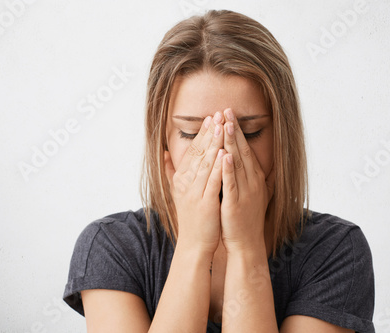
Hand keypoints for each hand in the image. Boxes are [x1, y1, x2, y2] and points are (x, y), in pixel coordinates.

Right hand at [164, 112, 224, 254]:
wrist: (195, 244)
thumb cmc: (192, 218)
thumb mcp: (179, 192)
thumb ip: (172, 171)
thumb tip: (165, 153)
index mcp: (182, 179)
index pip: (193, 152)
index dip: (202, 134)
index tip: (211, 118)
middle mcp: (186, 183)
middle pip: (199, 153)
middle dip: (209, 133)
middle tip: (218, 114)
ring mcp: (195, 193)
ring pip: (206, 163)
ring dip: (214, 144)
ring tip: (222, 126)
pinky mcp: (205, 203)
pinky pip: (212, 181)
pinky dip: (217, 166)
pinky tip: (224, 153)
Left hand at [220, 108, 274, 253]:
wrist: (246, 243)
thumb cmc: (244, 218)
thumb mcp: (248, 193)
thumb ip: (245, 175)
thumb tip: (237, 159)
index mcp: (253, 178)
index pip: (245, 149)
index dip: (237, 131)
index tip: (229, 114)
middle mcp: (252, 181)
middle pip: (242, 151)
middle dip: (234, 130)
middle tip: (227, 110)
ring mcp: (245, 192)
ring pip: (237, 163)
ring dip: (231, 143)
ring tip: (226, 125)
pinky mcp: (235, 203)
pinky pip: (231, 183)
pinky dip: (228, 169)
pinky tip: (224, 155)